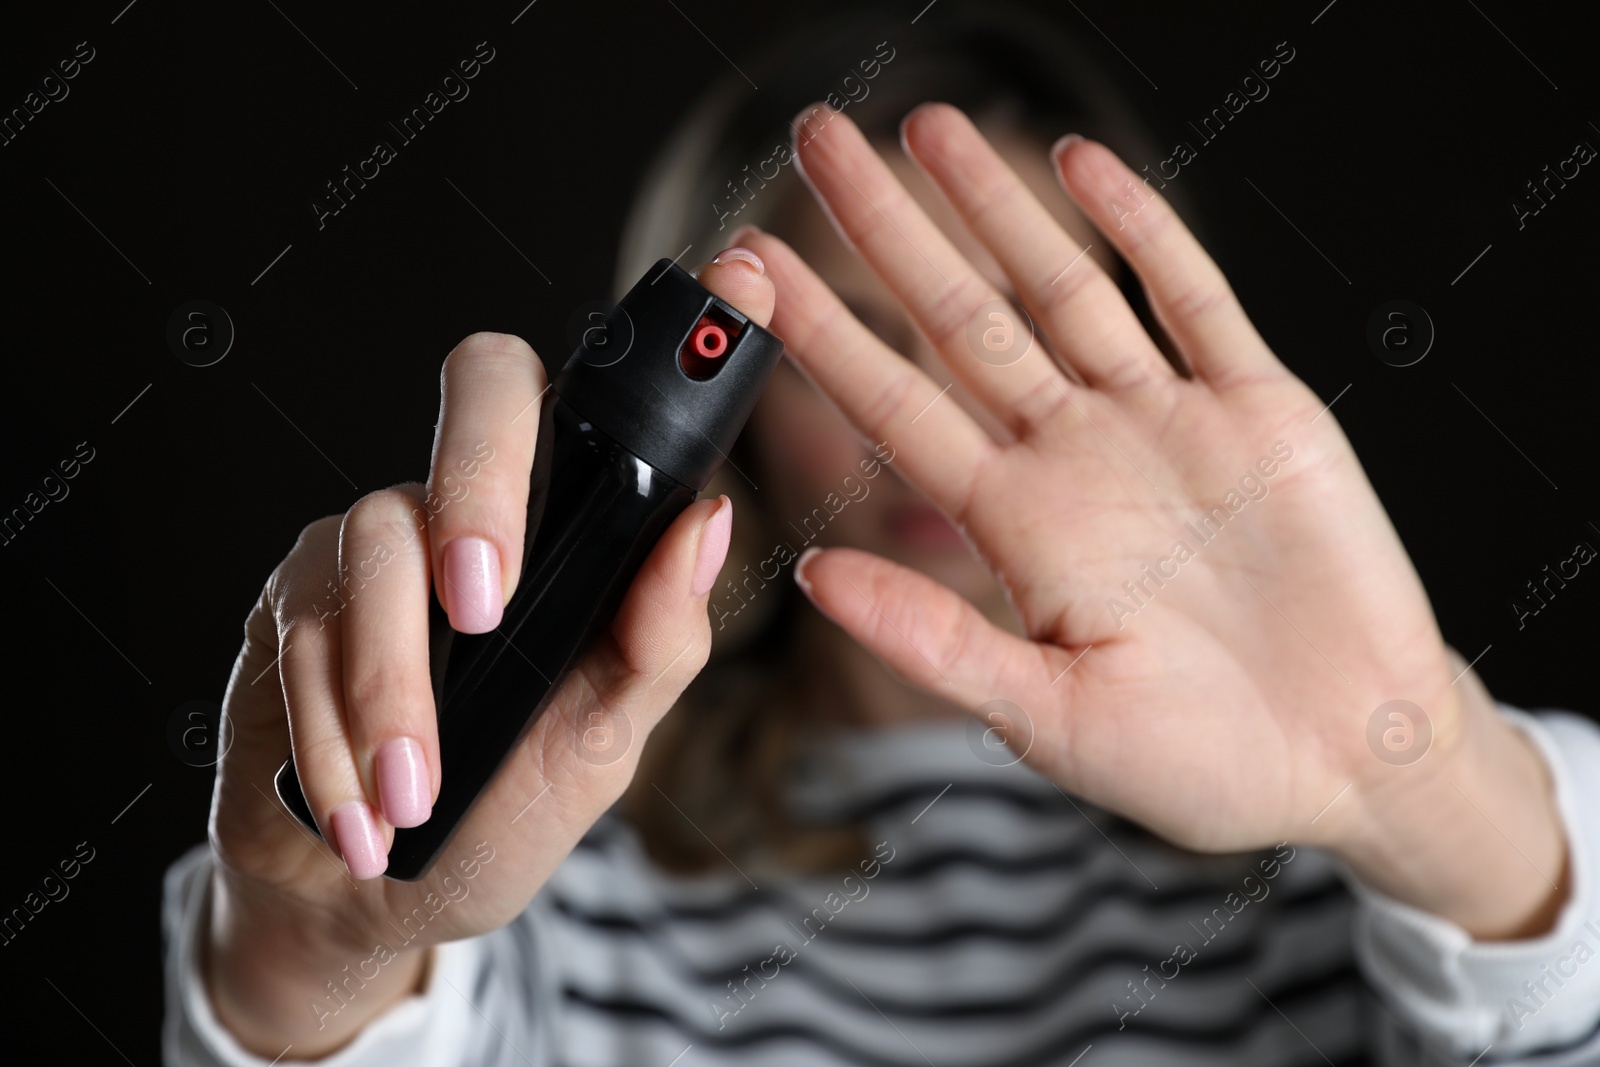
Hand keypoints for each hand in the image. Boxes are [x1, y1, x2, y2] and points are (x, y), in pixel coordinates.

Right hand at [201, 257, 773, 1056]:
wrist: (374, 898)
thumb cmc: (504, 808)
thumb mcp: (602, 743)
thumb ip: (656, 642)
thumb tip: (707, 524)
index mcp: (563, 527)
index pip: (601, 400)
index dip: (663, 338)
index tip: (738, 275)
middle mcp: (470, 506)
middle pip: (479, 392)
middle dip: (482, 487)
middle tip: (485, 607)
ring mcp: (371, 543)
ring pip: (375, 543)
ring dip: (394, 690)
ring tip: (415, 798)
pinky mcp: (289, 602)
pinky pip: (306, 633)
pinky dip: (336, 736)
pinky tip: (361, 812)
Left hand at [742, 103, 1566, 938]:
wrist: (1351, 758)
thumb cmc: (1201, 763)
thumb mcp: (1051, 718)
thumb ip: (937, 641)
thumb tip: (812, 580)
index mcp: (1019, 530)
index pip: (894, 408)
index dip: (821, 336)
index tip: (753, 270)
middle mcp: (1076, 459)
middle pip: (960, 321)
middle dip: (888, 230)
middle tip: (816, 139)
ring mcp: (1164, 424)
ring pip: (1063, 288)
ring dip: (997, 206)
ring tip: (928, 125)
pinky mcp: (1258, 408)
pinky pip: (1192, 299)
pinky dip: (1143, 230)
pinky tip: (1080, 169)